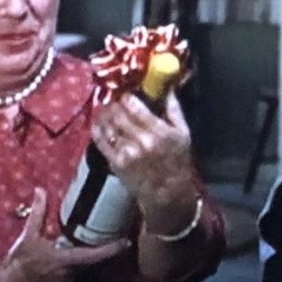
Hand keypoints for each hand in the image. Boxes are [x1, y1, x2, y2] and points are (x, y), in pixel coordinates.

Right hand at [0, 188, 129, 281]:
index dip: (113, 248)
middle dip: (94, 252)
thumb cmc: (19, 263)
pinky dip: (71, 273)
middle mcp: (71, 275)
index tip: (126, 242)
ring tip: (70, 253)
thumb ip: (38, 213)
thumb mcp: (28, 236)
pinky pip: (72, 281)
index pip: (96, 255)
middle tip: (99, 240)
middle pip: (90, 262)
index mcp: (66, 260)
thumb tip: (40, 191)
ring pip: (81, 272)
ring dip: (79, 263)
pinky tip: (59, 268)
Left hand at [92, 91, 199, 234]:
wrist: (168, 193)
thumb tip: (167, 87)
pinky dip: (97, 128)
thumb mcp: (183, 133)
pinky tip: (99, 121)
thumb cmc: (177, 161)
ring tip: (106, 106)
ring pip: (108, 124)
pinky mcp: (115, 162)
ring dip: (104, 112)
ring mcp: (126, 152)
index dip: (126, 95)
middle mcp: (140, 141)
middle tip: (113, 96)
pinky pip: (101, 141)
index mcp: (159, 131)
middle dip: (114, 101)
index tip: (125, 90)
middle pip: (118, 113)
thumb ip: (174, 109)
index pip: (134, 106)